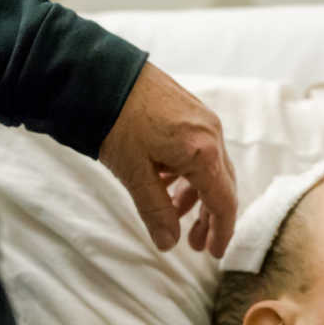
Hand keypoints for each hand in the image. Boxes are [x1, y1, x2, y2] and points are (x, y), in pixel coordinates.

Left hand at [99, 63, 236, 255]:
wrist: (98, 71)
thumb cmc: (116, 120)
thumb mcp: (134, 173)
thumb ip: (155, 211)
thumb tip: (169, 243)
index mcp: (203, 152)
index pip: (224, 202)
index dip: (222, 231)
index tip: (214, 253)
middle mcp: (211, 134)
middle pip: (223, 185)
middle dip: (211, 217)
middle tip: (195, 243)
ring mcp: (203, 119)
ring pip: (211, 168)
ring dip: (197, 195)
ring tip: (176, 214)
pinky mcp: (190, 110)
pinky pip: (200, 150)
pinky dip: (188, 173)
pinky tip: (165, 182)